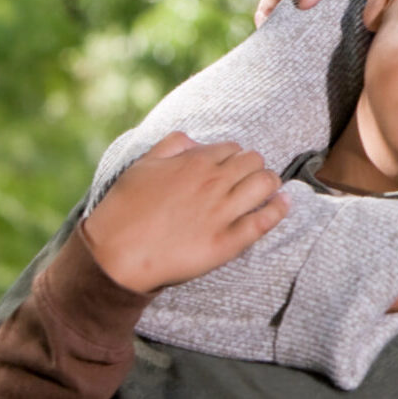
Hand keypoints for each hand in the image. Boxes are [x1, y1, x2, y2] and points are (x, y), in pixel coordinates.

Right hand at [83, 134, 290, 292]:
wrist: (114, 256)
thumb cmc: (124, 210)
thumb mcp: (142, 166)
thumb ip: (170, 146)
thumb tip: (197, 142)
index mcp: (193, 163)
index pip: (233, 148)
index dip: (234, 157)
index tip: (231, 168)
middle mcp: (213, 183)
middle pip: (254, 161)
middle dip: (253, 167)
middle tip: (248, 179)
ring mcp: (223, 212)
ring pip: (266, 183)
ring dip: (270, 183)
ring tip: (266, 190)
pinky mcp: (227, 242)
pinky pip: (265, 220)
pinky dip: (279, 209)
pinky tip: (282, 204)